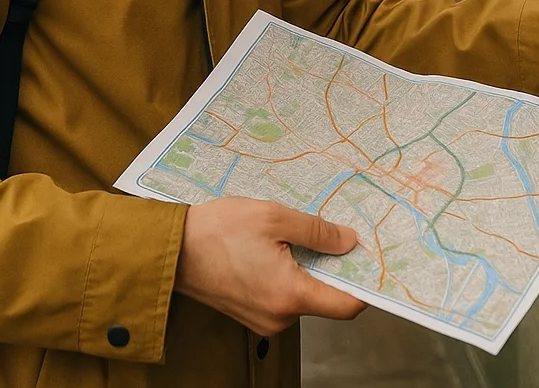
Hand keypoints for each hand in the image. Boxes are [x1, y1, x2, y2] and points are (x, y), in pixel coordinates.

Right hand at [174, 197, 367, 335]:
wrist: (170, 250)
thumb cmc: (217, 231)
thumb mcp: (273, 218)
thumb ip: (317, 232)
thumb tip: (349, 243)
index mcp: (290, 295)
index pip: (347, 305)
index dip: (363, 284)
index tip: (368, 260)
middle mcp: (280, 317)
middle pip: (324, 300)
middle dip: (331, 270)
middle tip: (331, 236)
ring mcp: (263, 320)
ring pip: (302, 298)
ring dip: (306, 271)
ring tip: (292, 238)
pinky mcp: (249, 314)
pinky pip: (282, 299)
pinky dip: (287, 278)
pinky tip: (274, 251)